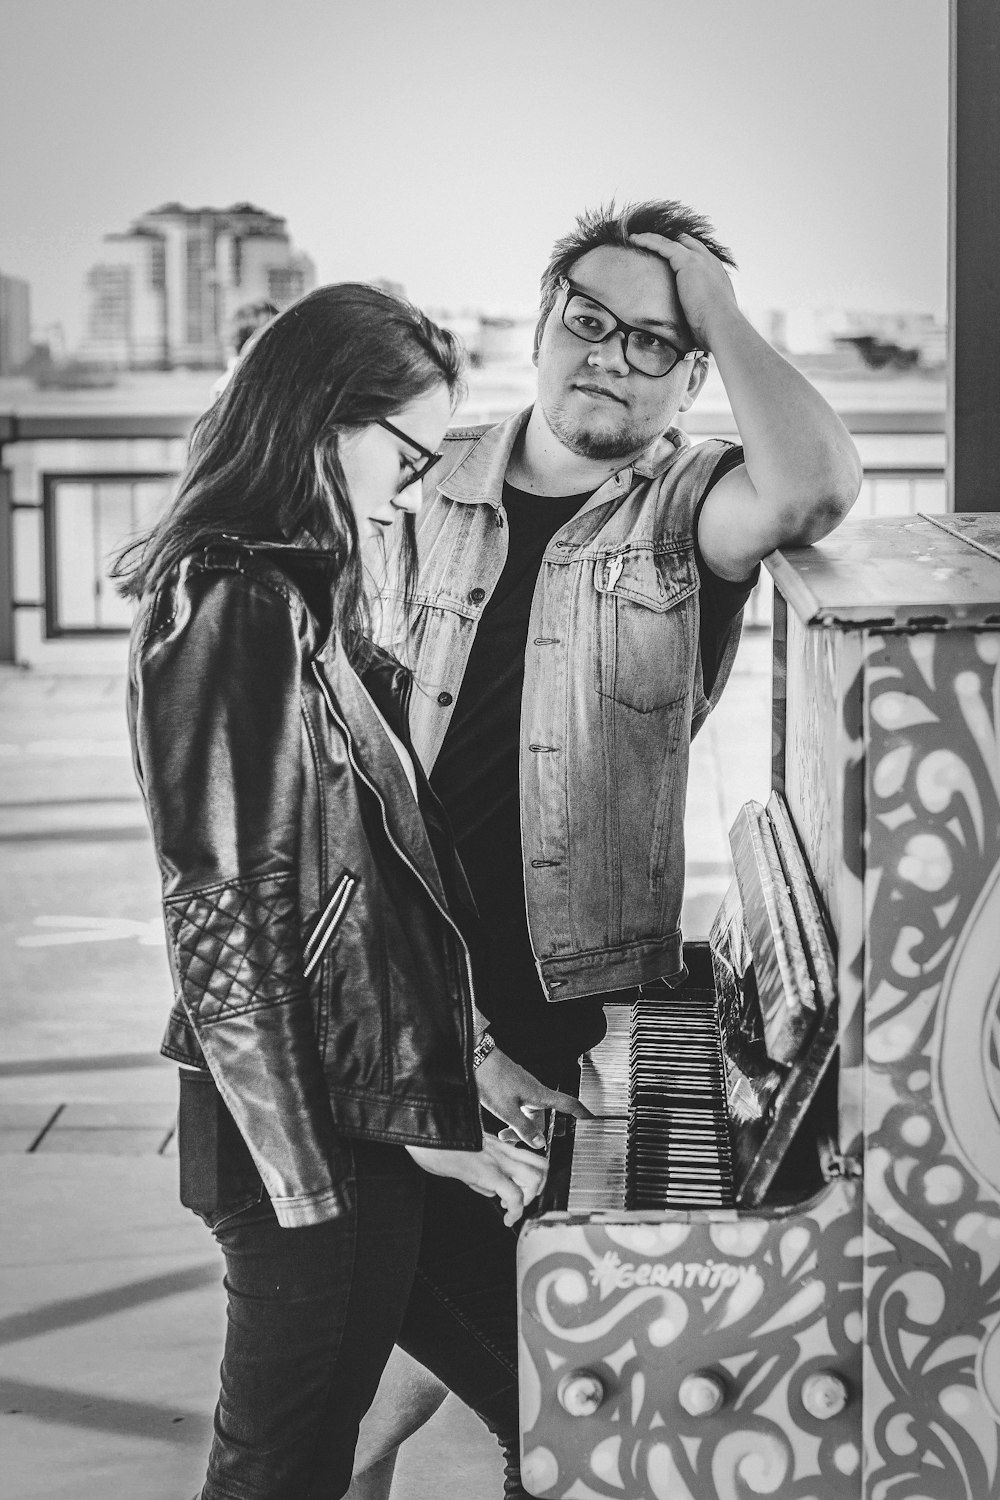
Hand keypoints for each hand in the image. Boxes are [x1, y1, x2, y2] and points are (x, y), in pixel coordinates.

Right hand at [405, 1136, 548, 1226]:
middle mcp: (502, 1150)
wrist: (425, 1131)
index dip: (532, 1178)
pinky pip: (515, 1196)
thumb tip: (491, 1191)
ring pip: (536, 1178)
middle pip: (541, 1165)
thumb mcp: (464, 1154)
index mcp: (496, 1145)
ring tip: (513, 1209)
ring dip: (530, 1199)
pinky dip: (516, 1212)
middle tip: (523, 1200)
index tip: (521, 1192)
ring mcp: (497, 1160)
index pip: (528, 1157)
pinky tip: (507, 1219)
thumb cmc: (437, 1141)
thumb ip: (480, 1170)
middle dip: (538, 1188)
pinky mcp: (488, 1172)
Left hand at [476, 1045, 592, 1148]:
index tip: (591, 1121)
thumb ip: (524, 1128)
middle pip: (545, 1116)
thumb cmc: (492, 1079)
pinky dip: (515, 1120)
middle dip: (537, 1133)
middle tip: (529, 1144)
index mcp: (540, 1095)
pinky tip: (502, 1125)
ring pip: (530, 1114)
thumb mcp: (507, 1110)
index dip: (581, 1113)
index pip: (568, 1104)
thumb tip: (540, 1143)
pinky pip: (520, 1108)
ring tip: (505, 1136)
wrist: (475, 1057)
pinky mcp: (513, 1088)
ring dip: (521, 1128)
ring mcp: (524, 1089)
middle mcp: (535, 1091)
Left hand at [628, 230, 739, 350]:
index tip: (669, 255)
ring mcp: (699, 260)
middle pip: (687, 242)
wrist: (722, 325)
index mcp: (716, 275)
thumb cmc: (716, 329)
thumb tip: (696, 332)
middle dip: (670, 241)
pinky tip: (635, 240)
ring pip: (672, 241)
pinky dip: (648, 241)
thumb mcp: (711, 318)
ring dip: (654, 238)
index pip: (699, 257)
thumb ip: (702, 316)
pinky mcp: (687, 262)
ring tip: (636, 238)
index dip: (683, 253)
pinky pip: (663, 245)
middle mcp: (709, 262)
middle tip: (652, 242)